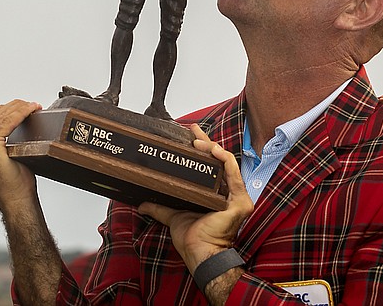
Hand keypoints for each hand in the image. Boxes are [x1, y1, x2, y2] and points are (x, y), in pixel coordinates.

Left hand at [138, 124, 252, 269]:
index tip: (189, 136)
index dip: (201, 150)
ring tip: (197, 139)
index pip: (209, 166)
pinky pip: (233, 174)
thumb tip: (142, 204)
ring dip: (212, 148)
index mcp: (215, 195)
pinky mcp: (240, 201)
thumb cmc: (194, 239)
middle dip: (205, 142)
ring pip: (225, 164)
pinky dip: (224, 159)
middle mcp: (227, 193)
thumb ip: (160, 208)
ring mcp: (236, 197)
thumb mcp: (173, 217)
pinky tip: (213, 150)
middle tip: (192, 129)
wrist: (201, 254)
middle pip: (217, 162)